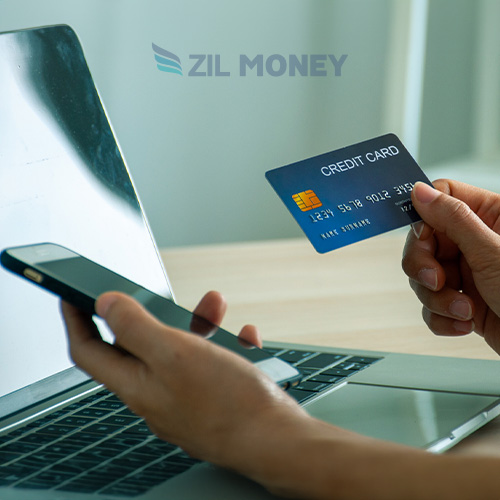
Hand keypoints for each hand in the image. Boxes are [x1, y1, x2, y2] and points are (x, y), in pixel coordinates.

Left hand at [61, 291, 307, 488]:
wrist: (274, 439)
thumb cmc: (226, 403)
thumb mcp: (174, 353)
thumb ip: (135, 327)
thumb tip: (106, 304)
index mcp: (137, 384)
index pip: (89, 350)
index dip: (76, 320)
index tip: (73, 295)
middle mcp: (156, 392)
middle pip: (138, 345)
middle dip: (153, 312)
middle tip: (160, 295)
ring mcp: (185, 395)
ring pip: (179, 348)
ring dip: (194, 322)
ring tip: (215, 306)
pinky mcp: (212, 395)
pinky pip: (211, 360)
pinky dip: (223, 342)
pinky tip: (241, 336)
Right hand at [402, 179, 499, 353]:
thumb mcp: (492, 252)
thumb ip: (454, 219)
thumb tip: (420, 192)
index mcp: (491, 217)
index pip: (441, 199)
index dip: (424, 218)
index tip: (423, 239)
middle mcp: (476, 243)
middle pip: (423, 241)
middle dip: (424, 267)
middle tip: (436, 281)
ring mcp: (468, 273)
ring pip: (423, 277)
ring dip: (437, 299)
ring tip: (463, 310)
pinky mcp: (462, 303)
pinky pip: (431, 305)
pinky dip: (441, 318)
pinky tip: (464, 323)